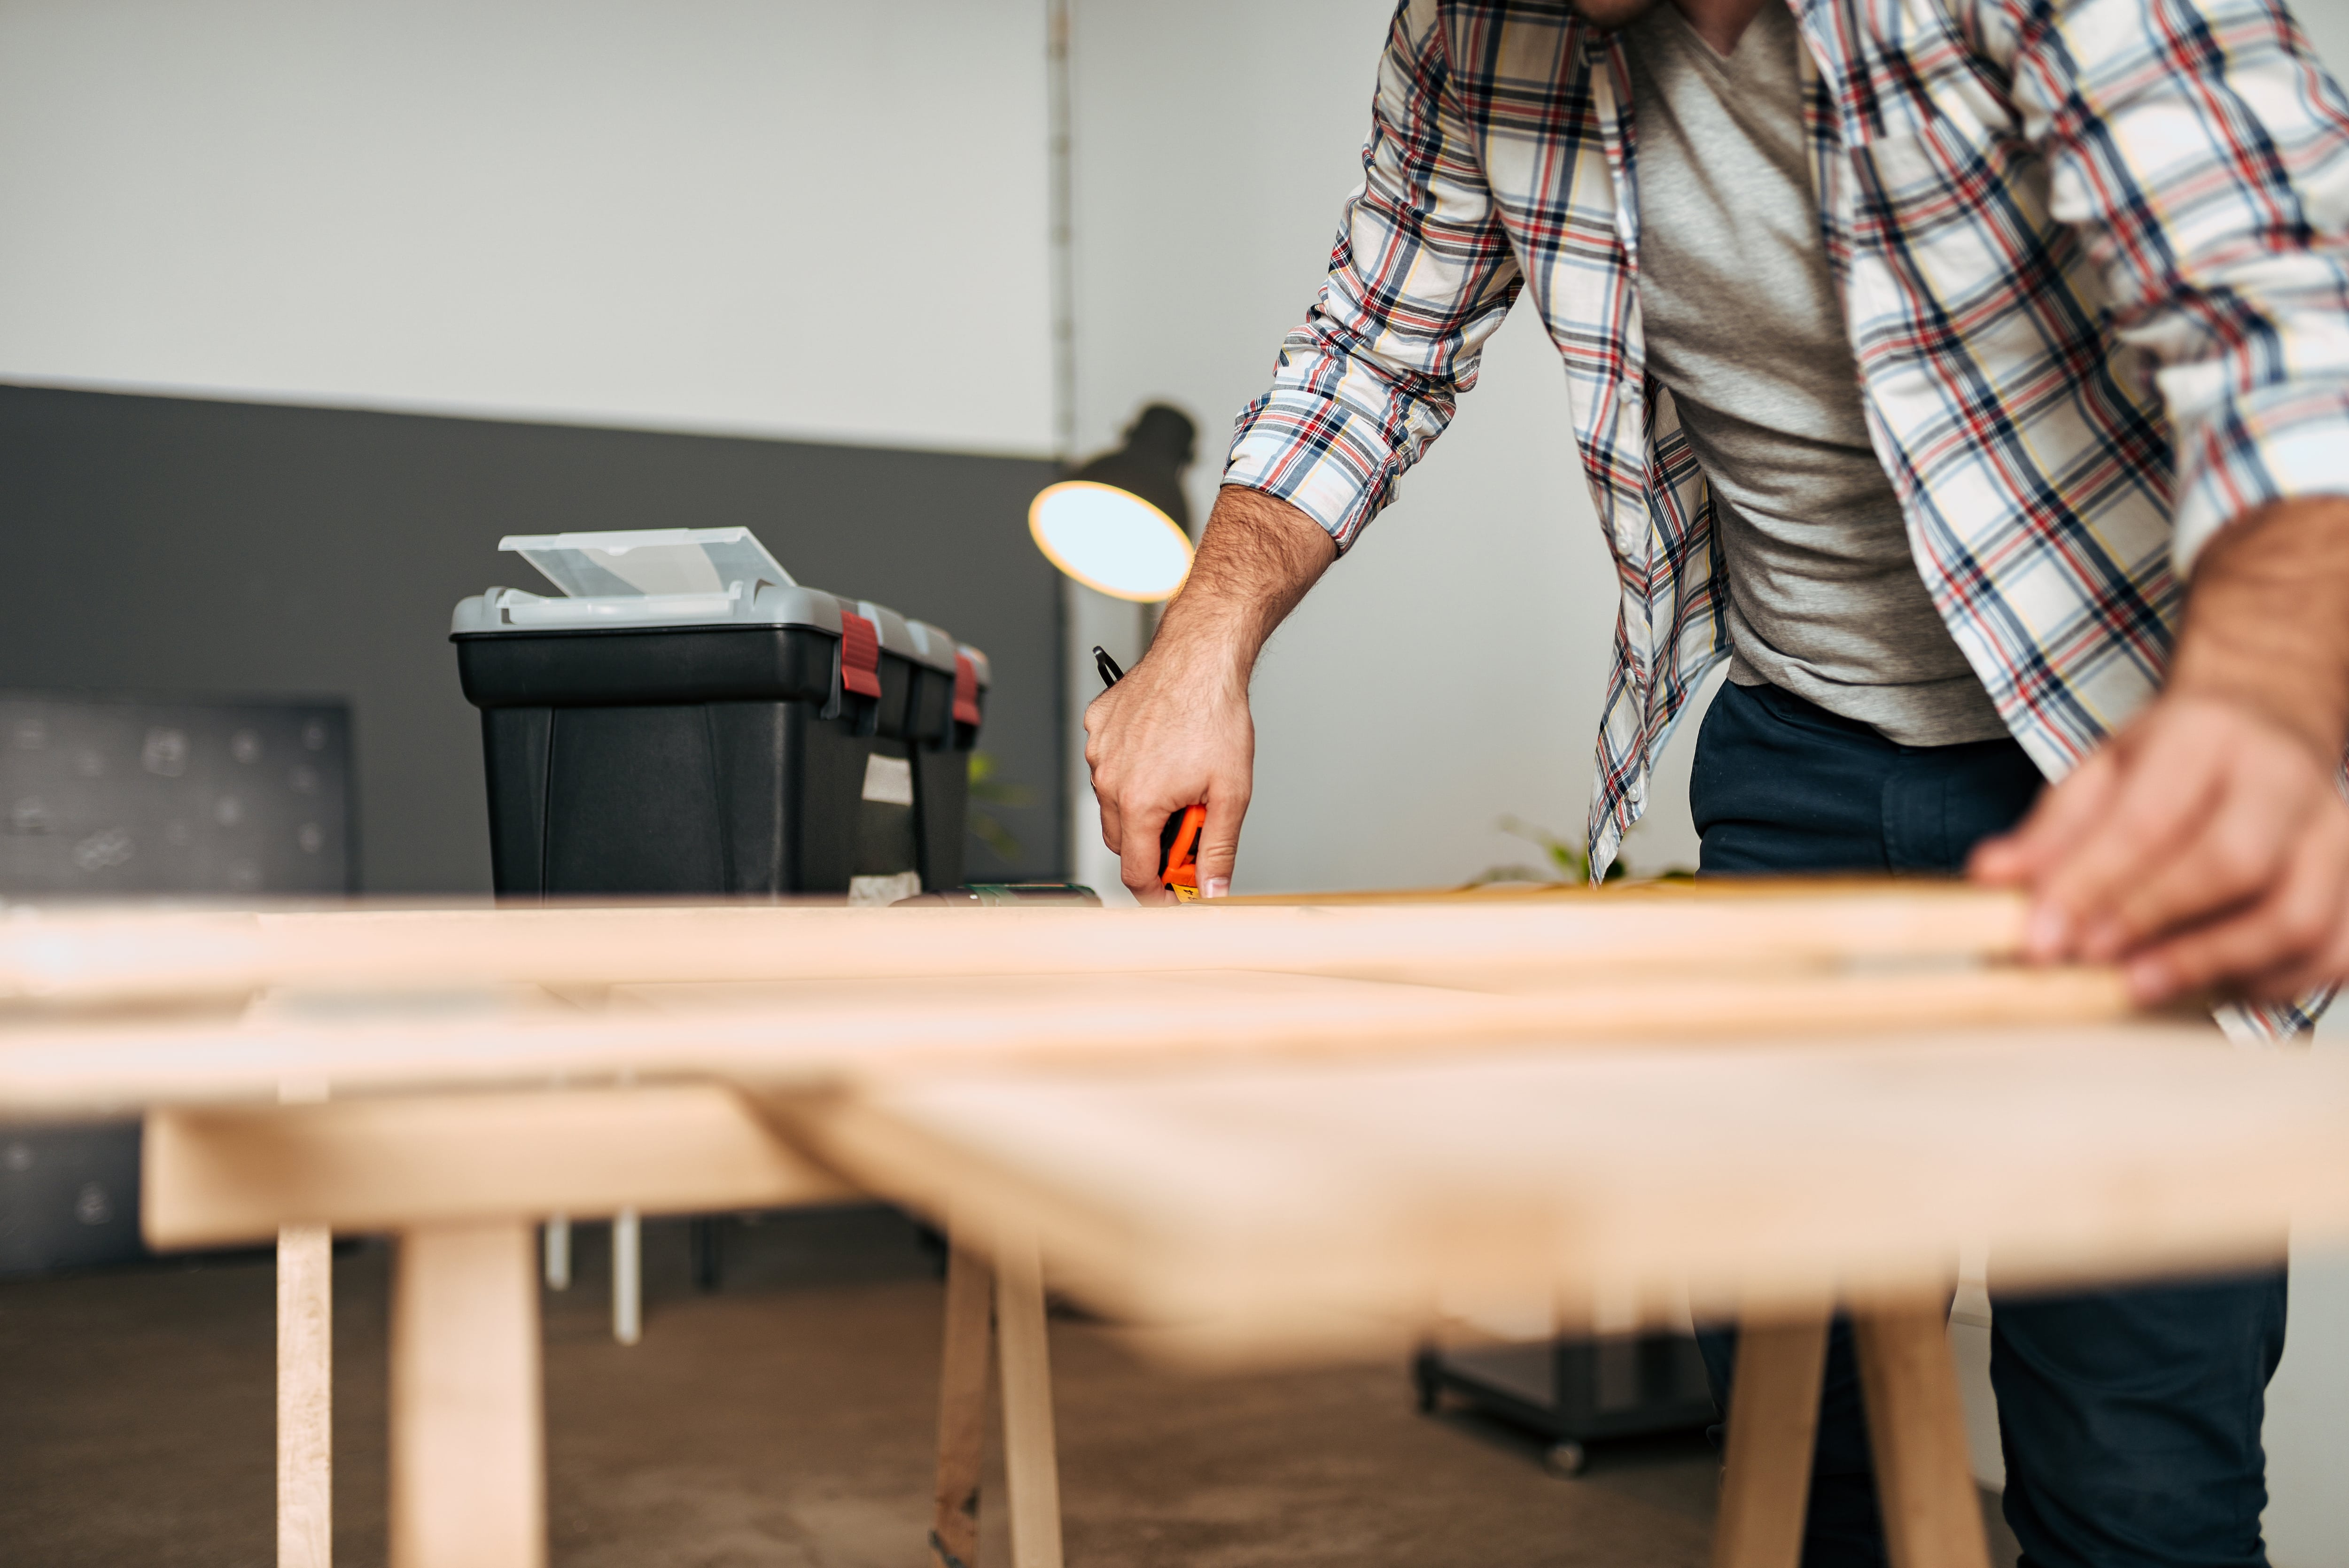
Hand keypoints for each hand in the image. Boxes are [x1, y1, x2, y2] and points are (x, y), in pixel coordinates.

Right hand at [1081, 485, 1335, 902]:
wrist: (1201, 654)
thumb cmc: (1216, 714)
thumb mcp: (1231, 792)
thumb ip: (1219, 849)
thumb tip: (1214, 890)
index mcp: (1138, 803)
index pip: (1136, 873)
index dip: (1159, 894)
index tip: (1175, 897)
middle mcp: (1108, 779)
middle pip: (1123, 841)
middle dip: (1155, 846)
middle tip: (1192, 829)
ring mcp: (1098, 752)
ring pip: (1113, 803)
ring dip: (1142, 807)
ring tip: (1182, 782)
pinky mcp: (1096, 728)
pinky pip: (1108, 765)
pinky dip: (1132, 770)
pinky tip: (1163, 752)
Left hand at [1970, 693, 2348, 1003]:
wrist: (2265, 730)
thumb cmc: (2171, 765)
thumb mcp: (2099, 774)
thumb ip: (2048, 831)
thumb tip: (1988, 877)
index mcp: (2208, 738)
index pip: (2150, 819)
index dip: (2093, 886)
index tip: (2042, 939)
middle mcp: (2285, 781)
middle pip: (2234, 864)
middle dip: (2155, 922)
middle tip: (2091, 962)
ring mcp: (2336, 836)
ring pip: (2296, 917)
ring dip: (2212, 963)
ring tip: (2139, 986)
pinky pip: (2332, 953)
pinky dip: (2273, 984)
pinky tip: (2213, 988)